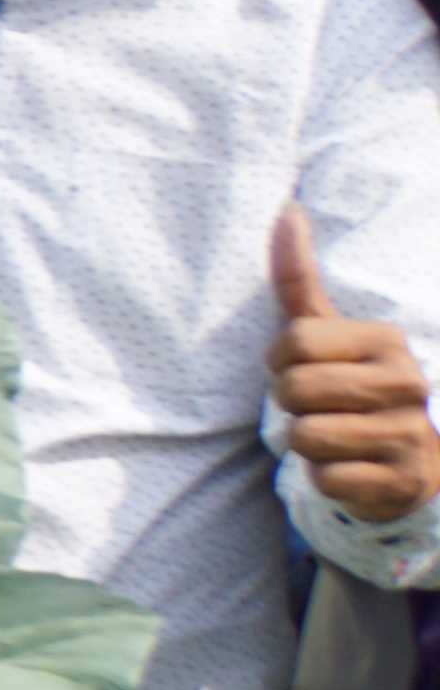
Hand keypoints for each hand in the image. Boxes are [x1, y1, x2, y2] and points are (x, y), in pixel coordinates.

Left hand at [272, 208, 436, 520]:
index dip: (279, 363)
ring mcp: (409, 433)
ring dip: (306, 444)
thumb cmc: (352, 389)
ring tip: (336, 438)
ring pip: (306, 436)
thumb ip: (298, 279)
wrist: (409, 462)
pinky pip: (326, 479)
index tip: (300, 371)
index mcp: (386, 340)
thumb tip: (285, 208)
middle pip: (295, 390)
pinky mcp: (402, 481)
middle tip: (320, 409)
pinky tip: (352, 468)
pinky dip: (326, 478)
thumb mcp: (325, 333)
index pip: (292, 343)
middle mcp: (407, 381)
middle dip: (291, 405)